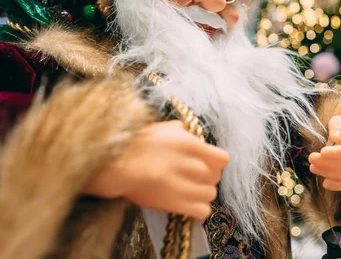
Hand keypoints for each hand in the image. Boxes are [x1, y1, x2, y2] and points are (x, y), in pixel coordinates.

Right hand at [83, 120, 228, 218]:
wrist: (117, 165)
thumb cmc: (137, 143)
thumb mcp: (163, 128)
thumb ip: (181, 131)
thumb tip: (188, 132)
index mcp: (192, 146)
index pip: (222, 159)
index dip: (215, 162)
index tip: (206, 163)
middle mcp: (194, 166)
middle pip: (216, 177)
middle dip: (207, 177)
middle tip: (193, 177)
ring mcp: (187, 186)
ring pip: (211, 194)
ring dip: (202, 193)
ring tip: (189, 191)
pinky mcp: (178, 205)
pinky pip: (203, 211)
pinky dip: (198, 209)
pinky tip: (187, 204)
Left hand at [308, 116, 340, 191]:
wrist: (337, 135)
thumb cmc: (338, 127)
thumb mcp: (337, 120)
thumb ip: (337, 126)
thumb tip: (336, 137)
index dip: (336, 153)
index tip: (322, 151)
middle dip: (326, 163)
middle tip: (311, 157)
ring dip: (326, 172)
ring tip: (312, 166)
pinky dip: (335, 186)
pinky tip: (325, 183)